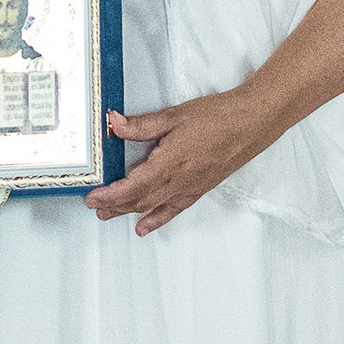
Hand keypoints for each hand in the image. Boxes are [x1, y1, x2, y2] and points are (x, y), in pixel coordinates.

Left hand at [87, 93, 267, 233]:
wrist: (251, 123)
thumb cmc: (219, 117)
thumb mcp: (174, 116)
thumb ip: (141, 124)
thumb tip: (115, 124)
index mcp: (170, 163)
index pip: (132, 186)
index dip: (110, 194)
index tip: (92, 196)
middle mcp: (180, 181)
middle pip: (139, 200)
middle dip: (114, 205)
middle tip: (94, 205)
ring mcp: (190, 188)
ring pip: (153, 207)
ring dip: (129, 213)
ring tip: (109, 215)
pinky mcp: (200, 189)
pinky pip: (174, 210)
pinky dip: (157, 220)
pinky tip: (145, 227)